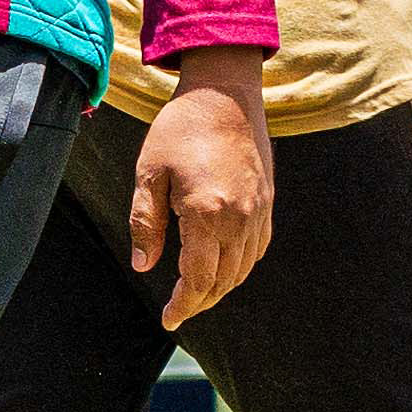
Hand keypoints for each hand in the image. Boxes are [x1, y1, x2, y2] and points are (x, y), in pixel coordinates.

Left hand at [133, 57, 275, 324]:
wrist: (225, 92)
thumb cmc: (180, 128)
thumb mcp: (149, 173)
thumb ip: (145, 223)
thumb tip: (144, 266)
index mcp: (206, 213)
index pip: (198, 279)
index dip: (183, 306)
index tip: (169, 319)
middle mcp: (238, 218)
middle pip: (222, 281)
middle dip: (199, 302)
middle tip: (178, 311)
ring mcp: (258, 210)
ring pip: (243, 269)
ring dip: (220, 288)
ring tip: (197, 293)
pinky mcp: (267, 200)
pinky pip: (258, 248)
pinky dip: (241, 266)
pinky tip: (224, 266)